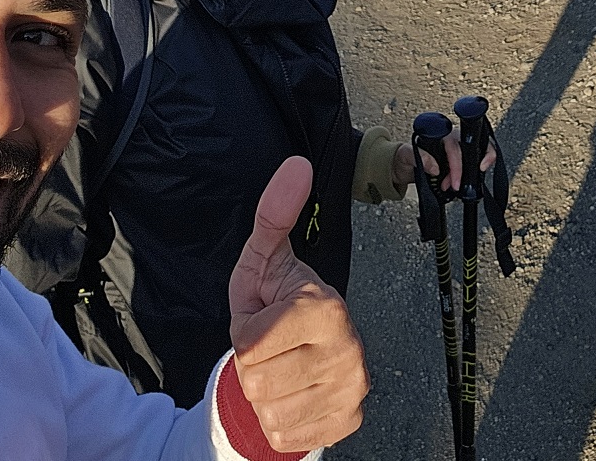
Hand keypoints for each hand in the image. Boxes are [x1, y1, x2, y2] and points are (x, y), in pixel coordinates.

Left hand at [229, 157, 368, 451]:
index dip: (245, 334)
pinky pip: (285, 435)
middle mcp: (347, 349)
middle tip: (272, 348)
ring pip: (269, 412)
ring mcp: (350, 389)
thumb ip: (273, 215)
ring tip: (282, 369)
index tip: (264, 320)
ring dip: (264, 395)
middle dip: (252, 366)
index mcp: (325, 305)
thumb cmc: (275, 305)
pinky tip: (293, 394)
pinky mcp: (347, 421)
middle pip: (256, 380)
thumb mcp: (263, 262)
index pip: (249, 343)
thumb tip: (297, 163)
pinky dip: (280, 420)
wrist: (299, 359)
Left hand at [393, 129, 499, 193]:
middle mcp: (450, 142)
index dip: (458, 164)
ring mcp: (454, 152)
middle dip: (464, 171)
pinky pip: (470, 167)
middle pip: (468, 152)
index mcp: (440, 136)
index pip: (454, 148)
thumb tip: (435, 167)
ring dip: (467, 174)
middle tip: (454, 185)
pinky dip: (468, 177)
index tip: (456, 180)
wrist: (399, 168)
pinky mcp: (456, 162)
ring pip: (472, 159)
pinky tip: (456, 185)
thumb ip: (419, 156)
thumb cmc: (402, 157)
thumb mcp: (405, 155)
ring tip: (451, 186)